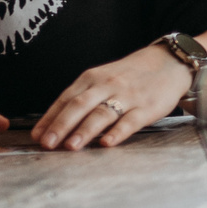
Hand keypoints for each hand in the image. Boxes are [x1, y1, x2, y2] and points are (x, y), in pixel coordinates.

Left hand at [33, 44, 196, 150]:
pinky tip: (107, 143)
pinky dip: (117, 132)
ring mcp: (127, 96)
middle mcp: (107, 85)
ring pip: (102, 114)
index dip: (50, 118)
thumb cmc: (130, 75)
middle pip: (79, 105)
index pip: (66, 98)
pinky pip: (130, 121)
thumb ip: (82, 97)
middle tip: (47, 144)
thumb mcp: (103, 78)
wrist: (169, 62)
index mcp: (92, 79)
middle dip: (61, 125)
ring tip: (71, 146)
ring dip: (85, 130)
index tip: (37, 136)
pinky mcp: (147, 107)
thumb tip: (54, 123)